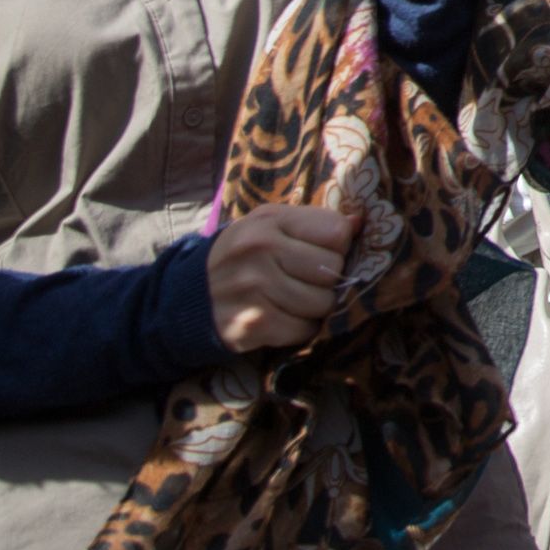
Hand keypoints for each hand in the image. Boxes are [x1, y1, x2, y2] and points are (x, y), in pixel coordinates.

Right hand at [208, 204, 353, 351]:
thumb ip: (314, 222)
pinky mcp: (253, 323)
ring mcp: (254, 287)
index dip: (338, 246)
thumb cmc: (242, 256)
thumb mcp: (270, 225)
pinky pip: (304, 329)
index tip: (322, 252)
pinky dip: (299, 328)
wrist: (189, 299)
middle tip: (305, 280)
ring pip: (323, 303)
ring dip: (315, 307)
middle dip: (327, 280)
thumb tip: (360, 222)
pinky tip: (281, 317)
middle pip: (333, 270)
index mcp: (270, 220)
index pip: (337, 232)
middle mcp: (260, 250)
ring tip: (293, 299)